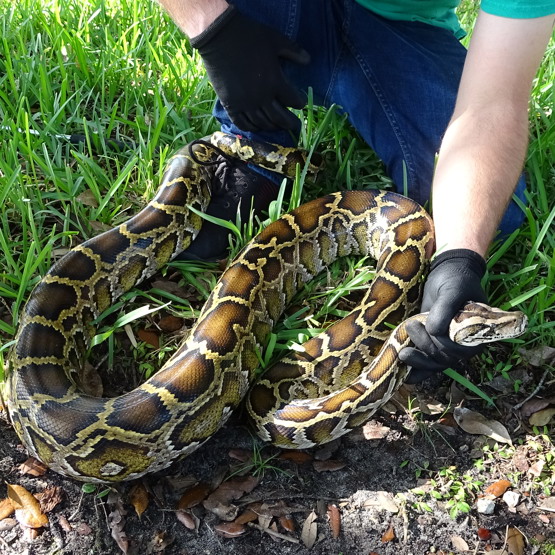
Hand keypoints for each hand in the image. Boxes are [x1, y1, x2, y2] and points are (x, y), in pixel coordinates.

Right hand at [190, 5, 309, 131]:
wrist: (219, 36)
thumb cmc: (249, 36)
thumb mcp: (275, 40)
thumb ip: (293, 51)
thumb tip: (308, 60)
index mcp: (275, 81)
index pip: (293, 100)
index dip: (299, 103)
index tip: (301, 103)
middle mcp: (262, 97)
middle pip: (279, 118)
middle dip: (289, 123)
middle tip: (294, 126)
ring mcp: (245, 103)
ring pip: (262, 123)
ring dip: (272, 126)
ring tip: (277, 126)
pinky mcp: (230, 105)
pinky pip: (242, 123)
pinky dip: (251, 128)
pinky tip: (256, 127)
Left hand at [399, 249, 487, 382]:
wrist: (448, 272)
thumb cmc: (455, 280)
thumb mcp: (451, 290)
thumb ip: (445, 309)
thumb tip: (434, 331)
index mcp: (475, 334)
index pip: (458, 350)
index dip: (441, 345)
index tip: (427, 327)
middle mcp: (463, 344)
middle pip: (443, 358)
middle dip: (425, 348)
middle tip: (410, 326)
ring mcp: (447, 345)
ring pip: (433, 363)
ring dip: (417, 362)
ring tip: (401, 354)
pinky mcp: (434, 342)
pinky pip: (427, 361)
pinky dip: (416, 370)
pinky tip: (404, 376)